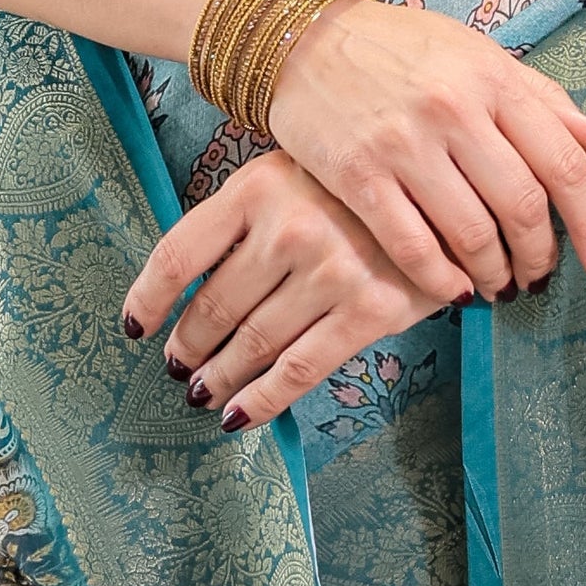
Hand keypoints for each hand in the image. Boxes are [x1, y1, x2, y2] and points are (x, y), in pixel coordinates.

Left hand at [120, 148, 443, 430]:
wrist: (451, 188)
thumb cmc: (359, 183)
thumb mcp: (293, 170)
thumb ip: (246, 214)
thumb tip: (189, 279)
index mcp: (259, 186)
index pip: (179, 253)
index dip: (148, 298)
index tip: (134, 326)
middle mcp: (290, 228)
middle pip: (214, 306)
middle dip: (187, 346)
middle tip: (176, 366)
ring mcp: (331, 271)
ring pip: (252, 343)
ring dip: (218, 376)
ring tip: (202, 391)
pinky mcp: (369, 310)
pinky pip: (300, 369)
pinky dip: (262, 400)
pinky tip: (239, 415)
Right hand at [264, 0, 585, 303]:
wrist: (305, 35)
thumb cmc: (401, 47)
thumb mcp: (477, 53)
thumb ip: (540, 97)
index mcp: (491, 78)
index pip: (562, 162)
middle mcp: (453, 109)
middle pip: (521, 206)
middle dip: (539, 256)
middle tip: (538, 276)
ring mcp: (403, 144)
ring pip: (472, 234)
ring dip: (495, 274)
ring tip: (499, 285)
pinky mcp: (357, 175)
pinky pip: (412, 247)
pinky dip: (442, 281)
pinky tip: (454, 290)